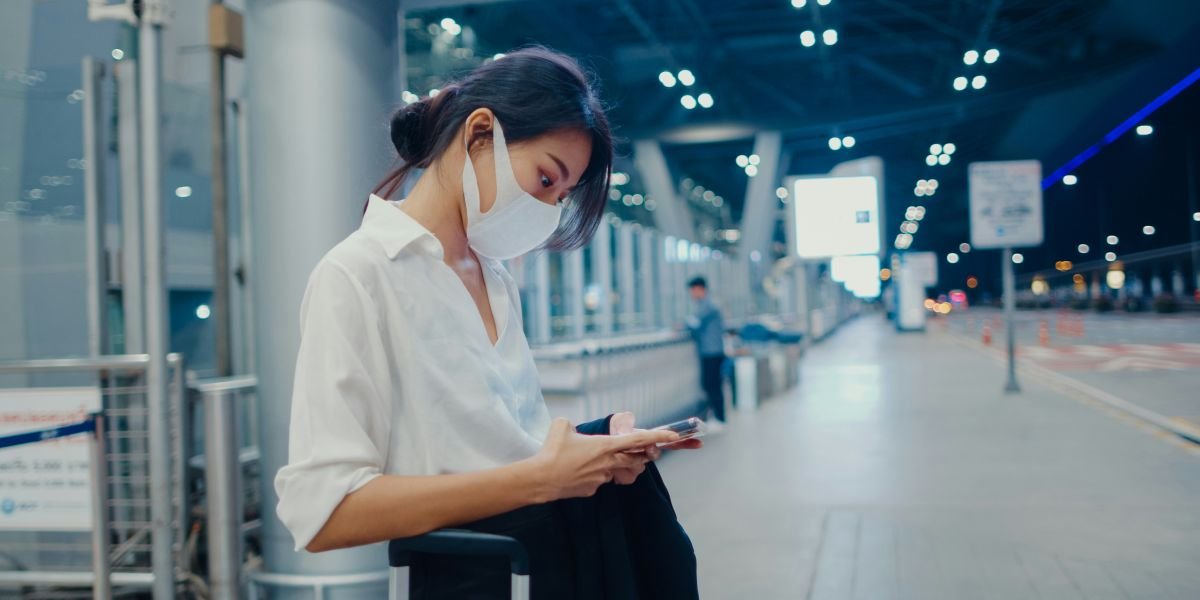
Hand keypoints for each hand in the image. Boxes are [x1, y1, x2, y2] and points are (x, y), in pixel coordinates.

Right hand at [530, 418, 677, 500]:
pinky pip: (600, 480)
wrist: (542, 479)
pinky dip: (595, 475)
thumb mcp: (562, 426)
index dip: (657, 437)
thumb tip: (574, 428)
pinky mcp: (593, 490)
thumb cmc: (552, 451)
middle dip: (642, 455)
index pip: (638, 440)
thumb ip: (574, 423)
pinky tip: (578, 472)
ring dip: (614, 465)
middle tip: (644, 451)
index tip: (673, 436)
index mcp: (605, 445)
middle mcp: (608, 463)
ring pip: (616, 470)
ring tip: (593, 460)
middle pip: (636, 459)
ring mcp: (602, 478)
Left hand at [609, 413, 703, 484]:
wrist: (597, 449)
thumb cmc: (611, 431)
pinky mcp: (625, 477)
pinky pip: (627, 478)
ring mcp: (636, 466)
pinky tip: (610, 467)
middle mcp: (645, 454)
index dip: (686, 442)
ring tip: (614, 455)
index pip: (671, 442)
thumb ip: (626, 422)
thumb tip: (630, 420)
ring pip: (639, 468)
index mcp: (648, 440)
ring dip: (627, 461)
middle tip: (645, 448)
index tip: (699, 443)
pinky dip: (617, 472)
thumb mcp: (618, 422)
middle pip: (655, 455)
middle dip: (650, 451)